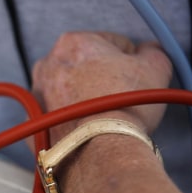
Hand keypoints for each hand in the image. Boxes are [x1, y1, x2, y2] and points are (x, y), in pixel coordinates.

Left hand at [31, 31, 171, 143]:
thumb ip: (152, 51)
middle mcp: (46, 65)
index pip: (110, 42)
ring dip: (85, 98)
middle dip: (102, 77)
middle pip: (85, 65)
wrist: (97, 150)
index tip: (136, 76)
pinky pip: (59, 114)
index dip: (130, 59)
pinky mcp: (35, 122)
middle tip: (121, 97)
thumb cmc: (122, 107)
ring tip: (105, 114)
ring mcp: (37, 95)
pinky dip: (72, 118)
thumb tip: (148, 51)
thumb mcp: (155, 68)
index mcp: (72, 42)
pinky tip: (89, 128)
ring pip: (69, 90)